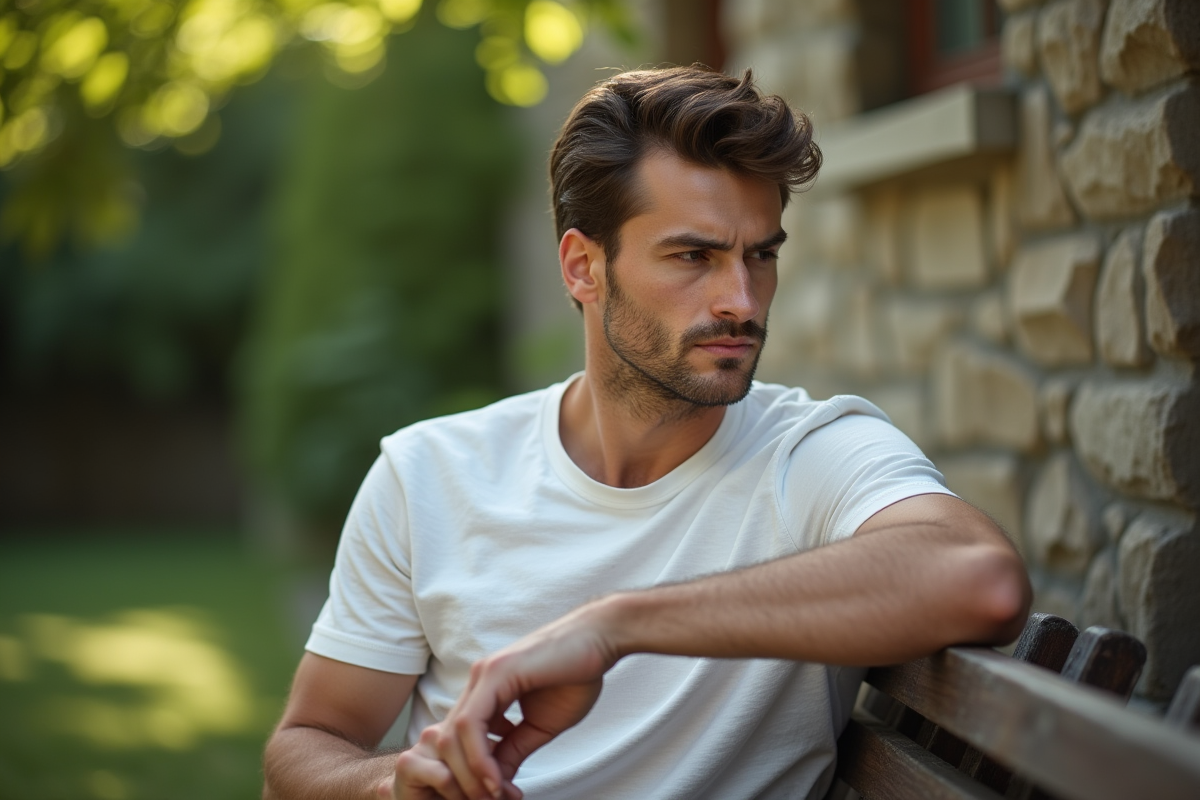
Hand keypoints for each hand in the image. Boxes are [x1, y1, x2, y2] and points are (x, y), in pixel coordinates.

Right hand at [376, 734, 520, 799]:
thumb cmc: (446, 792)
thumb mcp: (478, 781)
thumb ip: (496, 779)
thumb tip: (517, 794)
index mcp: (463, 724)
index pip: (491, 730)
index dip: (505, 758)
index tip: (514, 790)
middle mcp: (444, 727)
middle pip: (477, 746)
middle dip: (492, 779)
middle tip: (498, 798)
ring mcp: (425, 741)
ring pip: (462, 761)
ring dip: (475, 788)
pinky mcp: (408, 761)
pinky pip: (445, 777)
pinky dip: (456, 794)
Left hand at [429, 603, 620, 798]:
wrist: (601, 639)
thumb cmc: (577, 674)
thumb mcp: (541, 725)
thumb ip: (516, 748)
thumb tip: (498, 780)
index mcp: (487, 692)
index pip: (461, 740)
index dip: (469, 775)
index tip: (492, 798)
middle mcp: (478, 682)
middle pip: (448, 741)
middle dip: (463, 780)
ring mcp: (483, 676)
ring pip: (453, 736)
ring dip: (469, 775)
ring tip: (492, 796)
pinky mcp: (495, 674)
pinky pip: (472, 724)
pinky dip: (479, 758)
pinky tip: (495, 779)